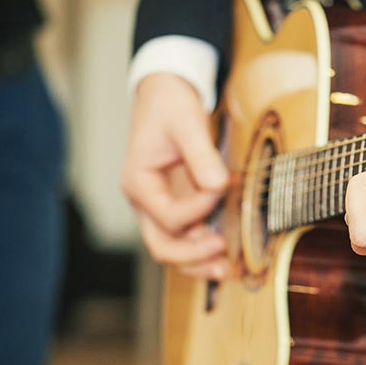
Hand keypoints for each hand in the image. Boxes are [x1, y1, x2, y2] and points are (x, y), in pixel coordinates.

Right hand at [121, 73, 231, 279]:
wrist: (165, 94)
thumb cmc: (169, 106)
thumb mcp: (186, 123)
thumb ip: (201, 155)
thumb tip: (218, 185)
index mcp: (138, 183)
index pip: (169, 214)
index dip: (200, 207)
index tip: (224, 183)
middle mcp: (144, 201)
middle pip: (161, 245)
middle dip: (192, 257)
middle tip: (223, 255)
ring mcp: (158, 207)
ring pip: (171, 248)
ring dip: (197, 262)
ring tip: (227, 270)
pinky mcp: (175, 205)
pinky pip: (185, 236)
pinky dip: (202, 248)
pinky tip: (225, 252)